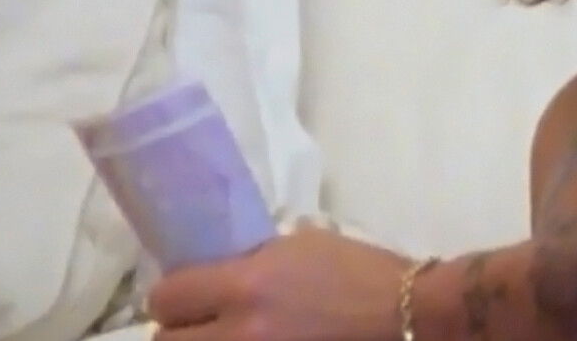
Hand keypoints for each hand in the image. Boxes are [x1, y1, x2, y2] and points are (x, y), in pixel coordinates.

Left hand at [147, 224, 414, 340]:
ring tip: (225, 336)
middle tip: (199, 323)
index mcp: (246, 286)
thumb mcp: (302, 246)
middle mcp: (240, 333)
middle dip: (180, 330)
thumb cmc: (362, 273)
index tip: (188, 294)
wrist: (409, 315)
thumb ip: (252, 259)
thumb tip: (220, 268)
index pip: (167, 297)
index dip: (174, 296)